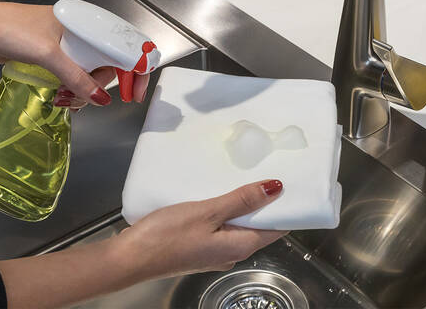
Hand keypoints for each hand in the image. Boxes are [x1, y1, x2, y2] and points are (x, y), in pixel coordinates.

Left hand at [0, 1, 148, 105]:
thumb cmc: (10, 28)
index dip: (135, 68)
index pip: (123, 44)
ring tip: (68, 100)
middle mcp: (82, 32)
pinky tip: (64, 98)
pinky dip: (73, 89)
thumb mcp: (48, 55)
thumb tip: (100, 99)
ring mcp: (69, 45)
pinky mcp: (56, 56)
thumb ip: (76, 77)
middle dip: (101, 85)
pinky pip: (75, 75)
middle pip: (108, 63)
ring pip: (91, 72)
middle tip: (89, 98)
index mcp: (87, 22)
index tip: (135, 92)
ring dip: (85, 90)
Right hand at [0, 180, 285, 307]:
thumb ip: (242, 200)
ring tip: (247, 174)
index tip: (294, 181)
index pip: (278, 227)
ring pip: (239, 224)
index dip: (288, 206)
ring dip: (245, 203)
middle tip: (270, 168)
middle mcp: (233, 252)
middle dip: (266, 201)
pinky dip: (226, 208)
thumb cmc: (169, 234)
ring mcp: (215, 250)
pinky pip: (222, 226)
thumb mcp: (209, 212)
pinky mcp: (199, 246)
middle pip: (260, 226)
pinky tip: (219, 190)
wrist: (131, 258)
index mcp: (241, 245)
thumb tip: (277, 188)